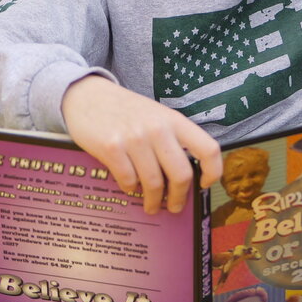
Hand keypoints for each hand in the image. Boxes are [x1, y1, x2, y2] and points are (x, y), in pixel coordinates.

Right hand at [60, 75, 220, 214]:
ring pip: (154, 183)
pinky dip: (131, 189)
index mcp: (174, 120)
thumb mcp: (156, 115)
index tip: (205, 184)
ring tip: (152, 205)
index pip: (208, 148)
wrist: (88, 95)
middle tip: (175, 206)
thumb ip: (172, 139)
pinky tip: (130, 187)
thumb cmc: (126, 110)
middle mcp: (157, 129)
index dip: (213, 171)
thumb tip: (185, 178)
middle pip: (181, 175)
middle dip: (179, 198)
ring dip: (154, 201)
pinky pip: (128, 181)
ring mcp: (134, 138)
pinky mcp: (112, 148)